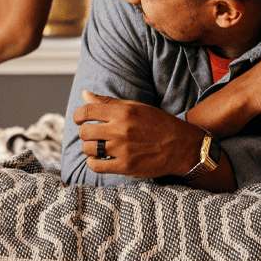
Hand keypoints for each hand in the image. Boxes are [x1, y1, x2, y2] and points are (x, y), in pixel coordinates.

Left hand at [74, 90, 203, 179]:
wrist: (181, 146)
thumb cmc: (158, 124)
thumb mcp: (136, 107)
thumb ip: (109, 102)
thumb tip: (85, 94)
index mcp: (124, 112)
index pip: (86, 111)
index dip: (78, 116)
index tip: (80, 120)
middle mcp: (122, 129)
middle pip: (84, 132)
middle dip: (86, 133)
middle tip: (95, 135)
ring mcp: (123, 149)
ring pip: (88, 149)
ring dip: (90, 148)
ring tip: (100, 147)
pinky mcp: (125, 166)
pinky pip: (95, 166)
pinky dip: (93, 162)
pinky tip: (100, 158)